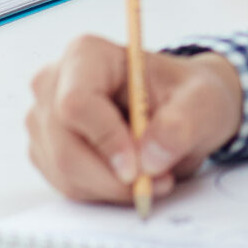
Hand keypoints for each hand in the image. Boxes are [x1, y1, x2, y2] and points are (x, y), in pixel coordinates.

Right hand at [27, 36, 244, 204]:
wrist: (181, 109)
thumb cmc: (187, 95)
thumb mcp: (203, 101)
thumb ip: (181, 125)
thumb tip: (150, 158)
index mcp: (86, 55)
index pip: (76, 103)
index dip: (106, 140)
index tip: (140, 169)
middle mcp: (54, 84)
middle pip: (65, 147)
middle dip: (113, 177)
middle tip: (158, 183)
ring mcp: (45, 119)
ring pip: (65, 173)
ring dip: (112, 188)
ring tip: (155, 177)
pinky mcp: (47, 151)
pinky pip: (67, 186)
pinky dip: (103, 192)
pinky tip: (131, 177)